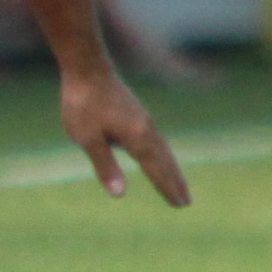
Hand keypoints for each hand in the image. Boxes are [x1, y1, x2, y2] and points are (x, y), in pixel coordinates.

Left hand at [60, 62, 191, 206]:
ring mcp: (144, 119)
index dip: (166, 188)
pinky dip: (164, 153)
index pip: (155, 170)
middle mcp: (147, 129)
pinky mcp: (138, 112)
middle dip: (176, 182)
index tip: (179, 205)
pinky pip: (157, 139)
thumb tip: (119, 195)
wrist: (86, 66)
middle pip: (165, 161)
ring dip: (173, 168)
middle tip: (188, 202)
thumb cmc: (83, 103)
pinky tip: (161, 155)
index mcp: (137, 138)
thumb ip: (105, 166)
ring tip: (181, 184)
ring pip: (164, 149)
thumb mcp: (87, 138)